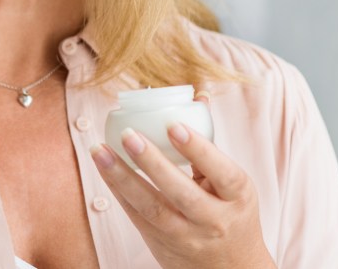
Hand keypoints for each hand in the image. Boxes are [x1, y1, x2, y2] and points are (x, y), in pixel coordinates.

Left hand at [90, 94, 275, 268]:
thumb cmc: (230, 212)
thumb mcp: (232, 183)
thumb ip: (209, 143)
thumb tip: (198, 94)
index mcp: (237, 197)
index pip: (222, 172)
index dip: (199, 149)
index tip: (173, 124)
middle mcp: (214, 220)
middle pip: (180, 192)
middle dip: (152, 163)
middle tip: (128, 134)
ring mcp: (186, 236)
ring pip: (151, 207)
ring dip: (122, 177)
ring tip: (100, 150)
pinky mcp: (161, 243)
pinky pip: (136, 215)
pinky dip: (118, 190)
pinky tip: (104, 167)